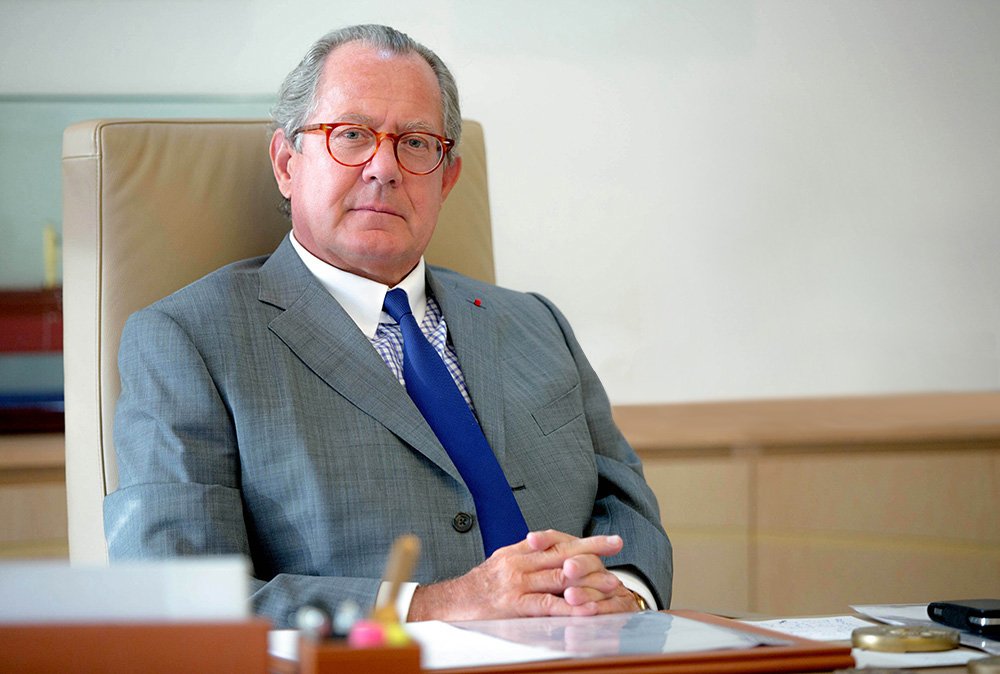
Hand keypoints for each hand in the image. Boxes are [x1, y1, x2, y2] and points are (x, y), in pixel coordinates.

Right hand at [406, 529, 640, 620]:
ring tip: (612, 582)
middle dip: (593, 550)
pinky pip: (547, 606)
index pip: (557, 541)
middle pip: (563, 554)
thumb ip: (527, 556)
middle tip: (618, 546)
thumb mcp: (502, 563)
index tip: (609, 540)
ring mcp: (517, 584)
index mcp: (518, 551)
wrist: (449, 604)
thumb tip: (553, 549)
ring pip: (559, 578)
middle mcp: (519, 563)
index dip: (584, 540)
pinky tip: (587, 609)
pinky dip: (569, 607)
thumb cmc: (479, 587)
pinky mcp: (514, 606)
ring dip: (589, 581)